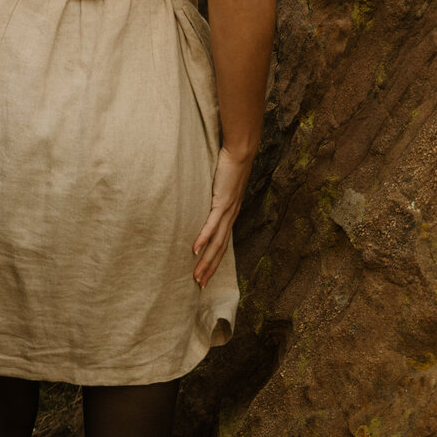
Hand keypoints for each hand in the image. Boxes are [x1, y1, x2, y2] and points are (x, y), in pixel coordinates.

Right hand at [192, 146, 255, 286]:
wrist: (241, 151)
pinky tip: (194, 250)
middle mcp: (231, 216)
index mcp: (230, 214)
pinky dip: (203, 238)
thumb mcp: (220, 185)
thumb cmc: (229, 164)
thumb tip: (202, 199)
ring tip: (196, 275)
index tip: (204, 275)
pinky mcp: (222, 202)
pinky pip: (211, 224)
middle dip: (210, 269)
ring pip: (216, 242)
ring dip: (206, 261)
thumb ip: (212, 195)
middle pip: (220, 249)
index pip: (222, 244)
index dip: (214, 261)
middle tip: (199, 285)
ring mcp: (227, 210)